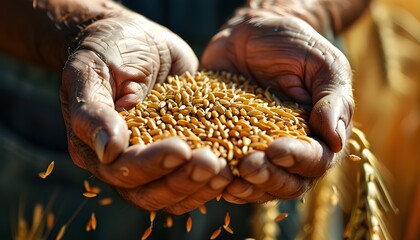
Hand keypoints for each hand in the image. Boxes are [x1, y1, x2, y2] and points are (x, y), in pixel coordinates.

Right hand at [60, 10, 230, 213]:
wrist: (134, 40)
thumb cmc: (107, 51)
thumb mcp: (91, 72)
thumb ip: (92, 112)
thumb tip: (109, 151)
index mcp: (97, 149)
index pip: (122, 170)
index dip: (151, 165)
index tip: (181, 150)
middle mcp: (123, 163)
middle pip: (149, 193)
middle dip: (182, 181)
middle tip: (213, 164)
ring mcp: (152, 161)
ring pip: (173, 194)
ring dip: (200, 187)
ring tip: (227, 170)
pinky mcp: (179, 153)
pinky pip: (193, 178)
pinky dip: (212, 179)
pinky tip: (234, 166)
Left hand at [201, 12, 353, 202]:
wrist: (250, 33)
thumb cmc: (293, 44)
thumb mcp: (321, 63)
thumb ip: (333, 99)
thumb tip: (335, 139)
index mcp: (319, 135)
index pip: (316, 161)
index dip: (298, 161)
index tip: (277, 150)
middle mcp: (291, 149)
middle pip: (287, 183)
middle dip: (268, 178)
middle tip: (248, 166)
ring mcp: (259, 150)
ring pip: (258, 185)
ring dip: (244, 186)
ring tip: (227, 176)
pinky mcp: (231, 144)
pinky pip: (229, 171)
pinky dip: (221, 178)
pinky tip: (210, 173)